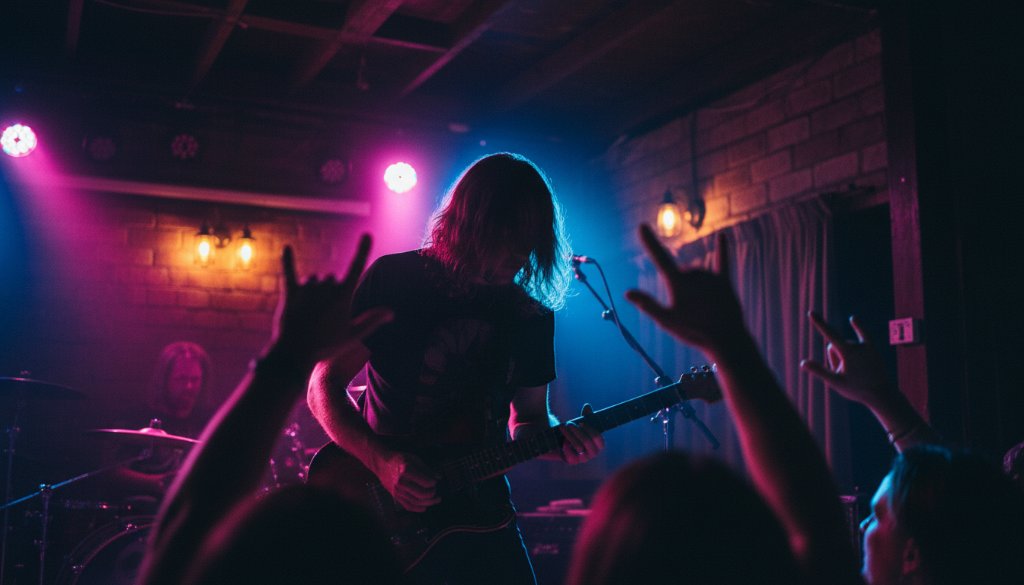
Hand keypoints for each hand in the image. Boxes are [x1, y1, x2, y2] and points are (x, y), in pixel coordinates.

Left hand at [270, 235, 392, 368]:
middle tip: (324, 317)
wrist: (294, 354)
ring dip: (313, 290)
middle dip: (330, 292)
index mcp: (343, 295)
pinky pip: (289, 271)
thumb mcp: (353, 335)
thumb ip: (372, 320)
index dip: (363, 250)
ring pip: (313, 280)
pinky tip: (286, 247)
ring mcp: (307, 288)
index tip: (367, 234)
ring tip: (310, 313)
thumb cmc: (326, 346)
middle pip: (331, 279)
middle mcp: (326, 287)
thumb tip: (391, 312)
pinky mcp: (290, 292)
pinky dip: (287, 259)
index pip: (356, 267)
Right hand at [375, 451, 440, 512]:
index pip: (426, 482)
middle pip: (422, 494)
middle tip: (435, 489)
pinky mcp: (396, 496)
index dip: (433, 483)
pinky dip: (418, 508)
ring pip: (417, 502)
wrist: (381, 464)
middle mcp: (401, 482)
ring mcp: (398, 491)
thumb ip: (426, 469)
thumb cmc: (398, 459)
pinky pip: (408, 506)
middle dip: (432, 493)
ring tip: (436, 499)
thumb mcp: (413, 459)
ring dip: (429, 502)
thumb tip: (438, 477)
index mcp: (406, 471)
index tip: (435, 481)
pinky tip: (425, 507)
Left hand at [557, 404, 604, 464]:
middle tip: (569, 423)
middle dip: (577, 431)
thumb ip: (586, 416)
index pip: (598, 439)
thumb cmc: (576, 432)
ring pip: (578, 446)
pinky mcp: (573, 461)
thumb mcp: (581, 423)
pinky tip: (563, 441)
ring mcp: (583, 458)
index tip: (581, 423)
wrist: (562, 443)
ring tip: (563, 428)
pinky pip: (570, 453)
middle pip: (587, 441)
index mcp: (598, 444)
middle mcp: (593, 453)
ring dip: (569, 435)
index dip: (590, 430)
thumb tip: (587, 406)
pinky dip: (566, 445)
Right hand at [625, 225, 745, 357]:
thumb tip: (627, 293)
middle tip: (689, 311)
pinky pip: (722, 261)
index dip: (649, 241)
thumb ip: (647, 305)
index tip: (642, 226)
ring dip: (695, 286)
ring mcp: (710, 276)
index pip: (659, 257)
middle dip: (680, 288)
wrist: (726, 338)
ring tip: (702, 309)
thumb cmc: (693, 331)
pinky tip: (722, 236)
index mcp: (678, 282)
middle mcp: (694, 273)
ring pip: (696, 273)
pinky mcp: (724, 281)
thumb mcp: (666, 321)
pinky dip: (722, 249)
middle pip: (680, 273)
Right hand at [800, 312, 892, 407]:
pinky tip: (853, 319)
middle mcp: (857, 345)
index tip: (811, 312)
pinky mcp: (872, 348)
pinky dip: (857, 327)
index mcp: (848, 352)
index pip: (830, 335)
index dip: (820, 323)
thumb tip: (803, 363)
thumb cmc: (858, 390)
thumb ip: (819, 371)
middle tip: (846, 374)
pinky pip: (862, 334)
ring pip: (845, 346)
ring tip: (855, 372)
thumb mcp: (836, 382)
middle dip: (834, 358)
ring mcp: (866, 345)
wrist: (882, 393)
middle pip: (834, 346)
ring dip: (844, 357)